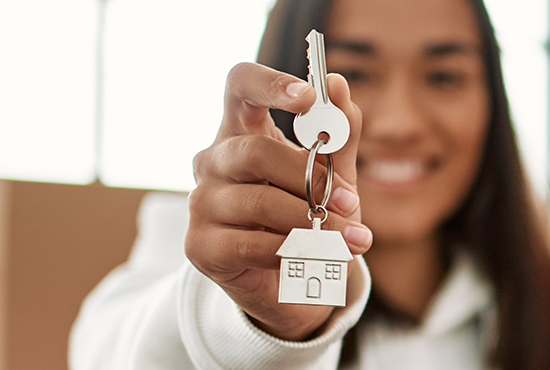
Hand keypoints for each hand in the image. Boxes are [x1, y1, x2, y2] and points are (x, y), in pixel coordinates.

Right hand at [186, 62, 367, 340]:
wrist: (289, 281)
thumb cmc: (306, 216)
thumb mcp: (331, 175)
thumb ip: (339, 133)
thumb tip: (337, 84)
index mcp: (242, 129)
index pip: (240, 84)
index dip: (271, 84)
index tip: (308, 97)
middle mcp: (213, 160)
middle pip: (256, 153)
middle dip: (310, 179)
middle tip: (350, 202)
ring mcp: (200, 202)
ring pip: (259, 203)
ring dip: (313, 224)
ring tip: (349, 237)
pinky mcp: (199, 245)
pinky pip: (253, 244)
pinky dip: (294, 252)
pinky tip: (317, 257)